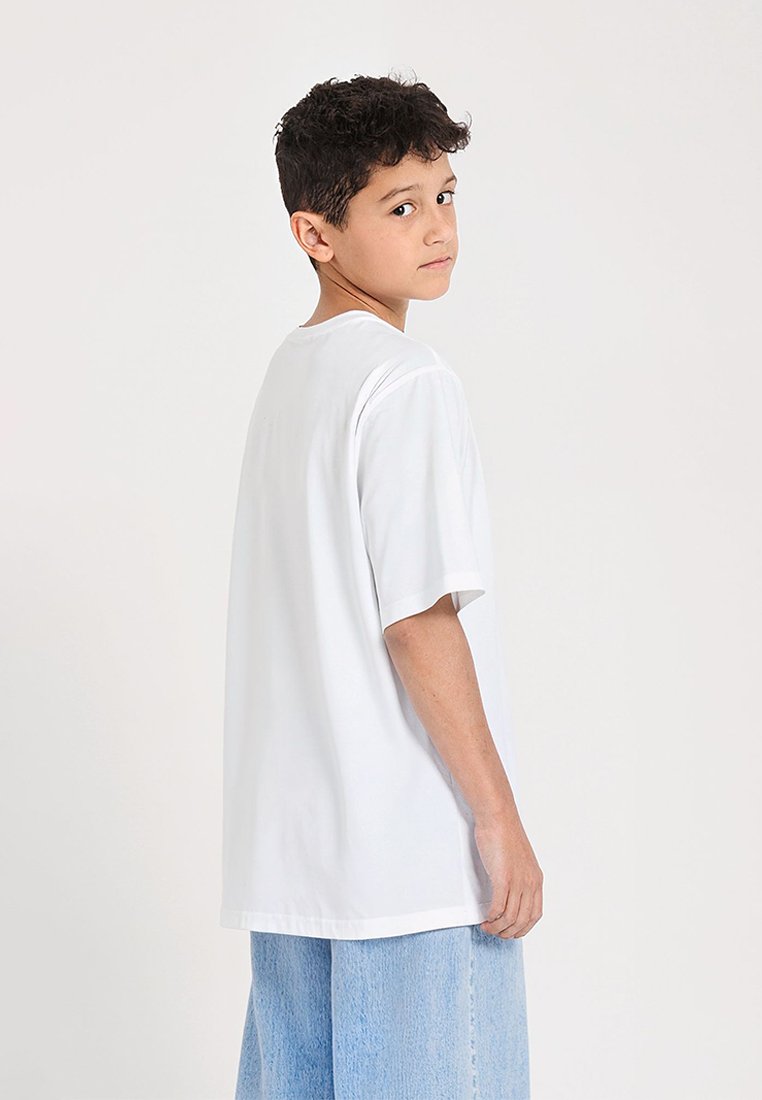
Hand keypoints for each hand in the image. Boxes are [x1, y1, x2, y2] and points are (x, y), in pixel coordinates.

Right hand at [474, 813, 542, 938]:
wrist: (499, 817)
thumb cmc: (505, 833)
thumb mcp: (519, 860)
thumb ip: (519, 877)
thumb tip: (510, 893)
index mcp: (536, 879)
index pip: (535, 915)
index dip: (523, 928)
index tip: (511, 931)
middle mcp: (530, 883)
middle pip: (523, 920)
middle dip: (508, 932)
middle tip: (496, 932)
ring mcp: (517, 881)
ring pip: (510, 918)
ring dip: (498, 927)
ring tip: (488, 926)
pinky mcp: (503, 878)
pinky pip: (499, 907)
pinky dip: (492, 917)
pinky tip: (486, 917)